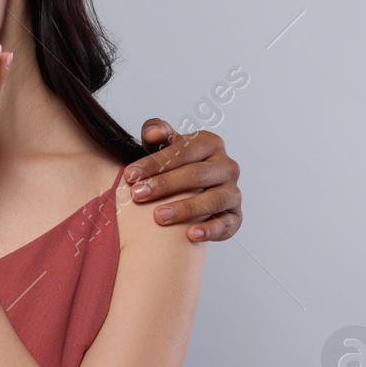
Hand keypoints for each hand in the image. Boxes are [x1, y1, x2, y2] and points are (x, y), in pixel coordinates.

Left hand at [123, 120, 241, 241]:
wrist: (191, 193)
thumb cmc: (175, 166)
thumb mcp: (165, 146)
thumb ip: (157, 132)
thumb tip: (153, 133)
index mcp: (210, 144)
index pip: (183, 150)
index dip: (155, 162)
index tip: (130, 174)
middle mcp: (227, 166)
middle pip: (197, 174)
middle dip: (165, 184)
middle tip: (137, 194)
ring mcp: (233, 192)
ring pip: (213, 199)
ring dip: (185, 208)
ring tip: (158, 216)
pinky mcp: (235, 217)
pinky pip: (227, 224)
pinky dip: (210, 230)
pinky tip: (190, 235)